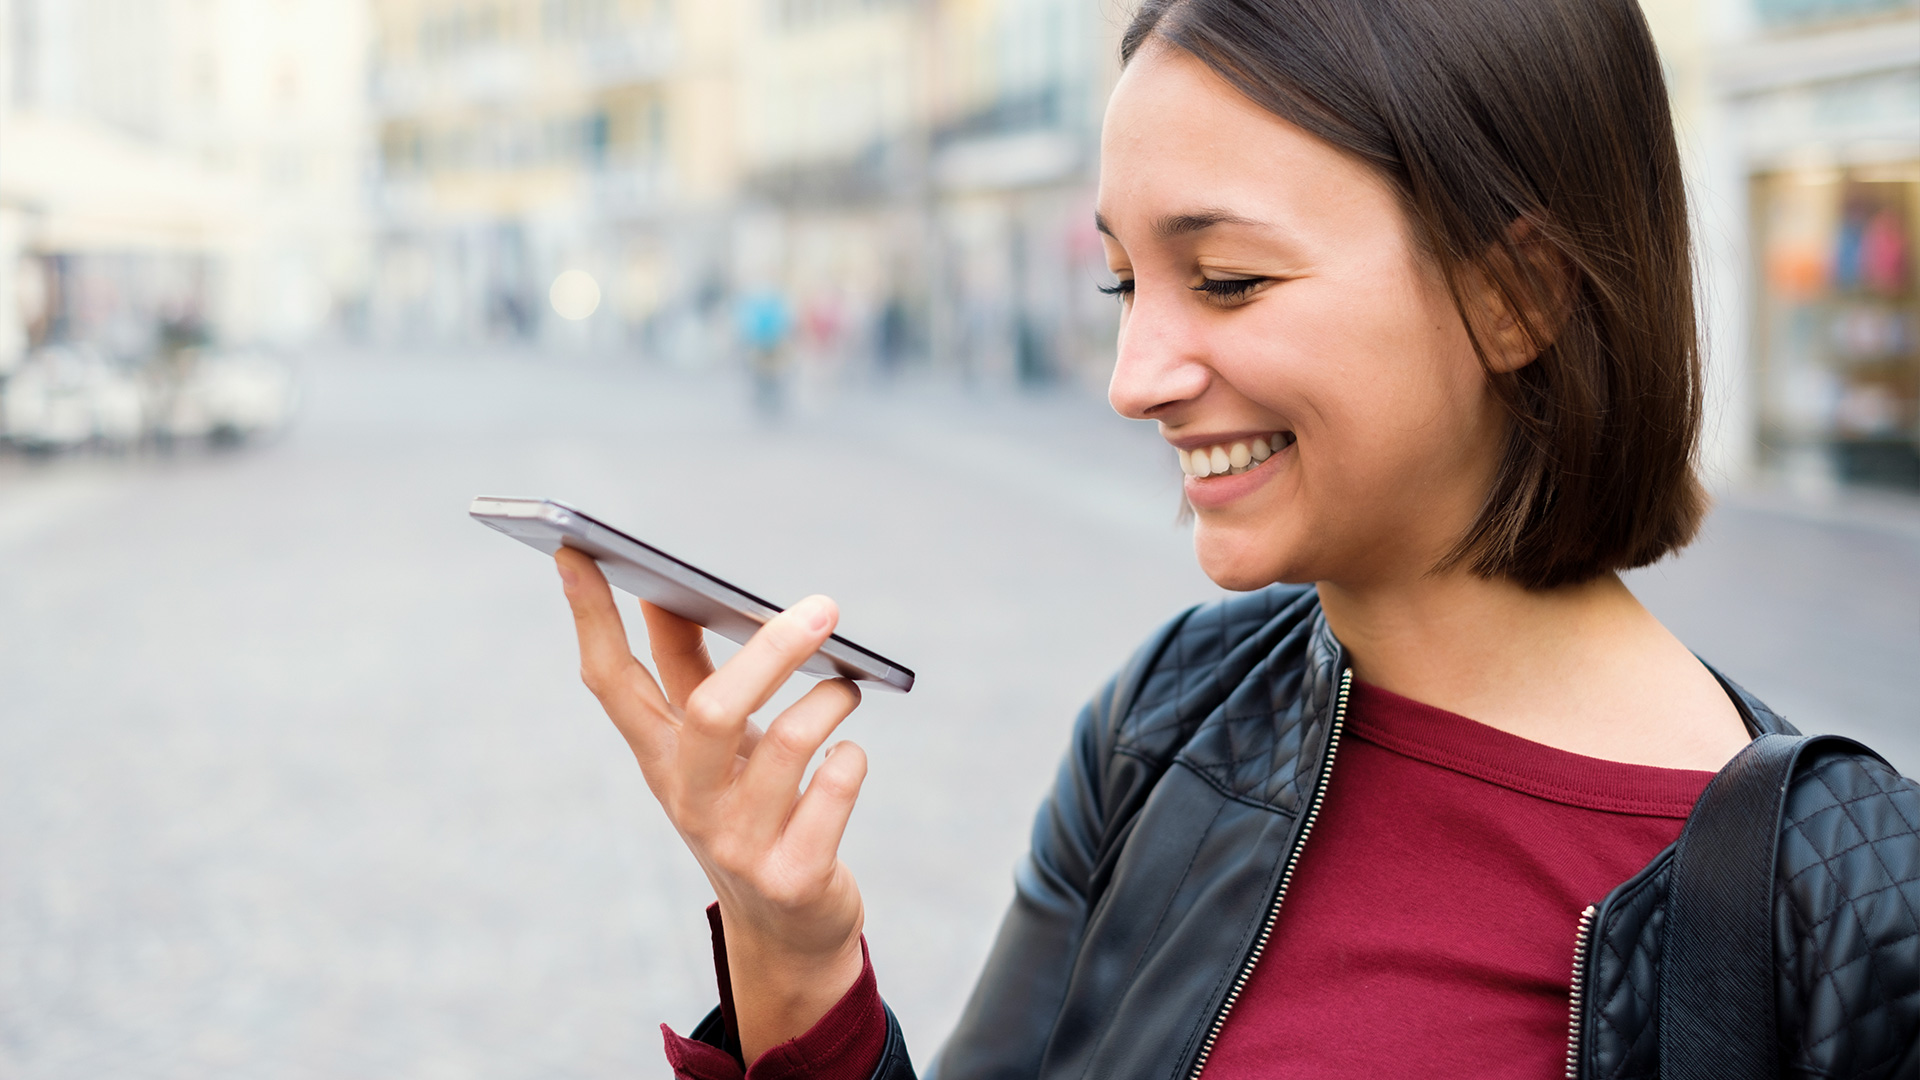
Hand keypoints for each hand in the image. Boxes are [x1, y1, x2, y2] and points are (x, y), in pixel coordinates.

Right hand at [556, 547, 868, 1061]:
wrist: (790, 930)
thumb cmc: (754, 810)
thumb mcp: (716, 749)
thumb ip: (692, 675)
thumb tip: (668, 590)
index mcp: (659, 760)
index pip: (611, 681)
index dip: (591, 616)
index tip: (572, 547)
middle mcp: (689, 801)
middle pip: (712, 711)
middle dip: (771, 651)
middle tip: (823, 607)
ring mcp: (739, 844)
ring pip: (789, 746)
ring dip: (831, 703)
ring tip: (846, 688)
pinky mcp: (794, 874)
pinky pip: (835, 788)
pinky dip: (851, 758)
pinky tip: (848, 756)